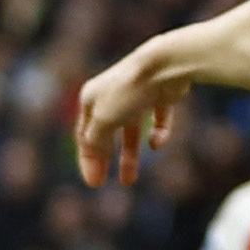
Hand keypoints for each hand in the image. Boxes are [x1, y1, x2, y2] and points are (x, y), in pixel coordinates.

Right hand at [74, 41, 195, 186]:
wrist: (164, 65)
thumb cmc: (128, 90)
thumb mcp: (104, 119)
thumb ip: (95, 140)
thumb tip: (91, 155)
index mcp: (92, 98)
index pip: (85, 134)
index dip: (87, 159)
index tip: (93, 182)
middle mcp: (112, 95)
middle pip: (106, 134)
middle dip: (105, 159)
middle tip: (103, 183)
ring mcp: (137, 95)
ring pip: (130, 131)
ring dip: (129, 155)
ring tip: (129, 180)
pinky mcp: (160, 95)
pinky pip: (157, 120)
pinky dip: (157, 133)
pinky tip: (156, 144)